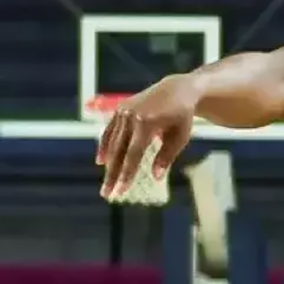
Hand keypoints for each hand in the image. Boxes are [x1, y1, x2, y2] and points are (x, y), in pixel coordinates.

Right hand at [95, 75, 198, 197]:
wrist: (177, 89)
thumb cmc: (182, 116)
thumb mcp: (180, 137)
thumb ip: (167, 156)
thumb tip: (156, 177)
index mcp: (147, 123)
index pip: (133, 154)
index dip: (126, 174)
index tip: (121, 191)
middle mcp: (131, 117)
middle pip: (118, 151)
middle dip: (112, 175)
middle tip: (107, 194)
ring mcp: (123, 112)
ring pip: (111, 142)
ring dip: (107, 164)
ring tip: (106, 184)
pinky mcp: (119, 109)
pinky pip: (109, 131)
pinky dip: (104, 146)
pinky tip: (101, 161)